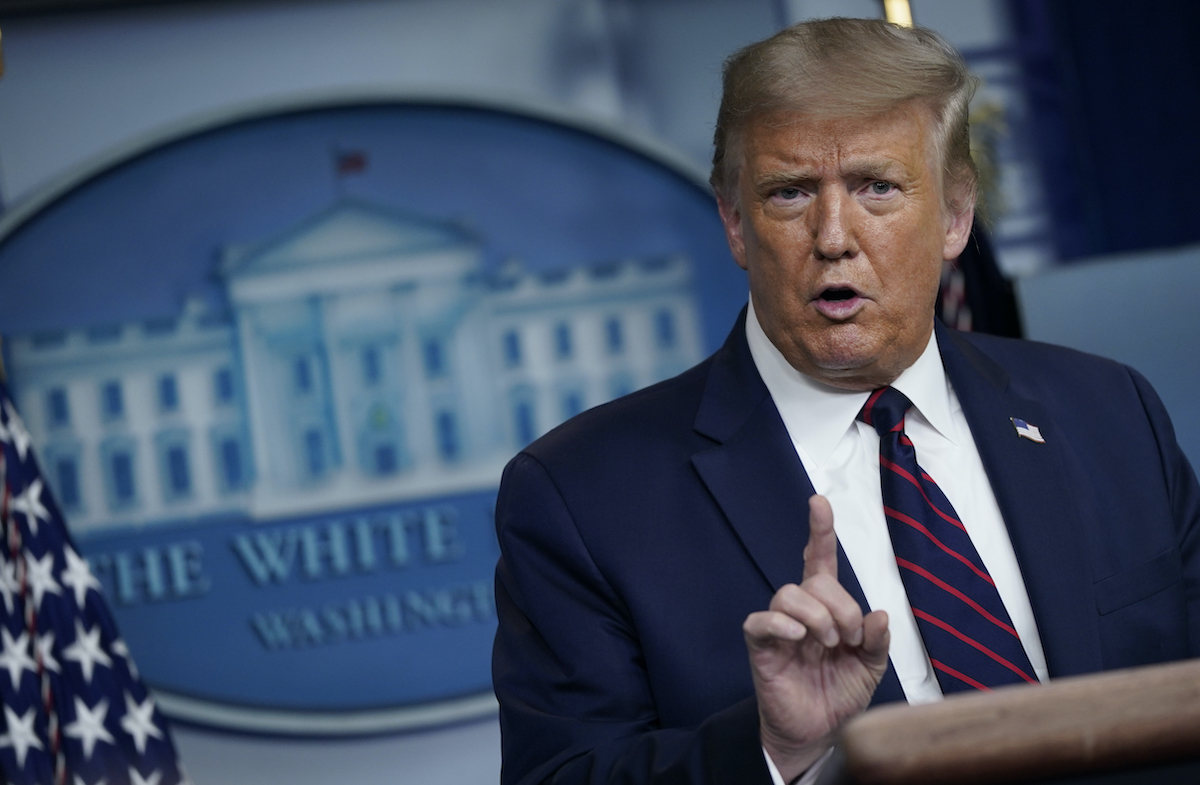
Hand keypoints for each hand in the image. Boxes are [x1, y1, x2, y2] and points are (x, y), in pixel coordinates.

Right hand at [743, 495, 889, 781]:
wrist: (818, 733)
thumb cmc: (839, 694)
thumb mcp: (870, 668)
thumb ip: (876, 640)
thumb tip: (878, 614)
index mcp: (827, 609)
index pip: (820, 561)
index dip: (820, 531)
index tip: (819, 502)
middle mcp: (801, 612)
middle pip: (812, 580)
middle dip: (839, 604)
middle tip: (847, 637)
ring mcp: (779, 628)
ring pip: (788, 593)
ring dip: (816, 615)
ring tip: (827, 643)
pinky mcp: (762, 648)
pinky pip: (761, 621)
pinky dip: (781, 624)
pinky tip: (798, 638)